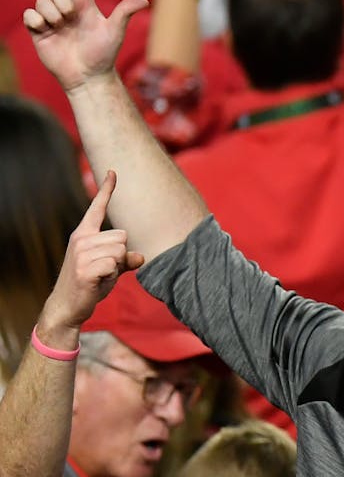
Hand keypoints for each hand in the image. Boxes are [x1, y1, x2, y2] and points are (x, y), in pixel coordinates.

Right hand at [23, 0, 149, 91]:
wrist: (87, 77)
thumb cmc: (103, 55)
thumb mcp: (114, 32)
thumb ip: (124, 12)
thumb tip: (144, 0)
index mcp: (85, 4)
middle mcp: (67, 7)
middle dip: (62, 2)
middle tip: (71, 20)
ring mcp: (52, 18)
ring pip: (41, 1)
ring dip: (52, 15)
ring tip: (61, 29)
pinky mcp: (38, 29)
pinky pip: (29, 15)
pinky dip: (38, 23)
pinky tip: (47, 32)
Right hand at [36, 170, 144, 337]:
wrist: (68, 304)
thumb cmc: (91, 283)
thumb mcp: (110, 267)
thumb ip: (126, 259)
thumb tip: (141, 256)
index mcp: (85, 234)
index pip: (97, 208)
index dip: (107, 189)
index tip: (113, 171)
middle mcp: (81, 239)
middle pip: (123, 236)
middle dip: (122, 255)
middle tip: (106, 268)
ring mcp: (81, 253)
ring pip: (121, 251)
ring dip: (117, 266)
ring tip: (101, 275)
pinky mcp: (85, 269)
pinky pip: (115, 265)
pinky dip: (112, 275)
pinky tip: (99, 281)